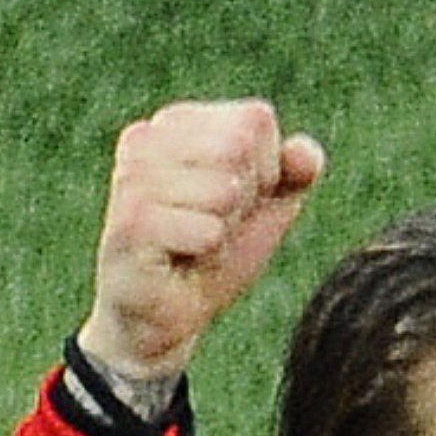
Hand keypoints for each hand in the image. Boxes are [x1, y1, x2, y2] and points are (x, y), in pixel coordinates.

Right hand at [75, 100, 326, 388]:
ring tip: (196, 242)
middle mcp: (144, 138)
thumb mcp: (267, 206)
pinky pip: (207, 231)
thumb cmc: (215, 251)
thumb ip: (294, 172)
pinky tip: (180, 260)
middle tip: (214, 224)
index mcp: (176, 122)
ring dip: (224, 229)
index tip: (234, 200)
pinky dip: (208, 252)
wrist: (168, 315)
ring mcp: (130, 178)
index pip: (256, 121)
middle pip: (238, 148)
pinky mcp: (128, 224)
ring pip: (225, 190)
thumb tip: (306, 152)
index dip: (265, 170)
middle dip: (245, 198)